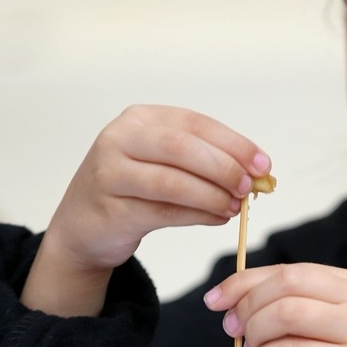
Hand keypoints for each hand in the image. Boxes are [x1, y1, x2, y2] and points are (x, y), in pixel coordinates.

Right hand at [21, 105, 270, 315]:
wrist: (82, 227)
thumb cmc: (131, 191)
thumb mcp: (162, 163)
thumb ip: (203, 162)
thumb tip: (256, 173)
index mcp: (138, 119)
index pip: (194, 124)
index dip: (233, 143)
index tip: (263, 163)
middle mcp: (119, 139)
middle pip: (181, 148)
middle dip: (223, 167)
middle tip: (250, 187)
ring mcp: (110, 174)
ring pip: (172, 182)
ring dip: (212, 196)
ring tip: (235, 207)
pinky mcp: (111, 210)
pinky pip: (163, 212)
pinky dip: (197, 216)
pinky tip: (216, 218)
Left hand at [204, 263, 346, 346]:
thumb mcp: (328, 330)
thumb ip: (293, 309)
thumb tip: (234, 302)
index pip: (289, 270)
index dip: (244, 282)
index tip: (216, 299)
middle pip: (286, 284)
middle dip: (247, 305)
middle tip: (233, 330)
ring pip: (286, 313)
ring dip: (256, 333)